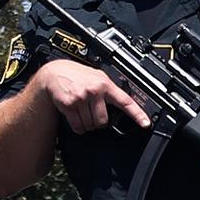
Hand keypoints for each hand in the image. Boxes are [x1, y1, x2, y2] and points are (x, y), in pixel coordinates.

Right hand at [28, 59, 148, 135]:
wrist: (53, 72)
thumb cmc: (76, 75)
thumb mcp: (96, 77)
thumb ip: (109, 89)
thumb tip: (123, 103)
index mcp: (105, 84)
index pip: (125, 101)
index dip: (137, 114)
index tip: (145, 123)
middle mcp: (94, 91)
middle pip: (103, 121)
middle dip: (98, 122)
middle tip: (92, 113)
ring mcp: (81, 98)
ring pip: (90, 125)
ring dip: (87, 124)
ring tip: (82, 113)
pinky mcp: (69, 105)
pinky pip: (78, 125)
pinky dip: (78, 127)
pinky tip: (76, 119)